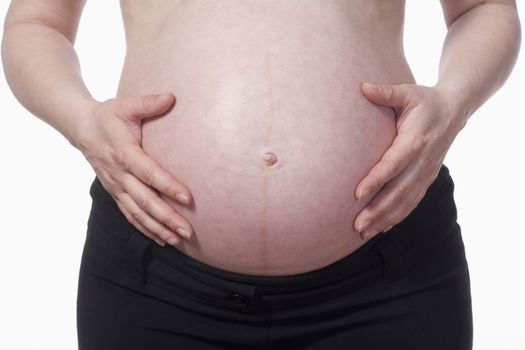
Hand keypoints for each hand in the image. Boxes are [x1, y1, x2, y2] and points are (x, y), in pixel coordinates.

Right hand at [74, 93, 193, 246]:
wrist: (80, 128)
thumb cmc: (108, 116)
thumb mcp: (126, 105)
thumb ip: (148, 103)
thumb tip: (172, 97)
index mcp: (124, 154)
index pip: (150, 174)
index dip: (168, 186)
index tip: (188, 198)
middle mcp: (119, 175)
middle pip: (145, 201)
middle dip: (167, 217)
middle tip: (188, 230)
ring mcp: (116, 187)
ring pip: (137, 213)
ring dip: (158, 228)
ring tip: (178, 240)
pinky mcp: (115, 193)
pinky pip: (130, 215)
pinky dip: (145, 228)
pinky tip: (161, 239)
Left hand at [353, 82, 465, 239]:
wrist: (455, 110)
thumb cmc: (425, 100)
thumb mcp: (407, 92)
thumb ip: (386, 92)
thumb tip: (362, 87)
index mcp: (416, 140)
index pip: (394, 164)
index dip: (376, 179)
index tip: (357, 193)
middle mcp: (423, 161)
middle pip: (399, 190)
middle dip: (378, 209)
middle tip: (356, 224)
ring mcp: (427, 172)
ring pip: (406, 201)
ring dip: (385, 218)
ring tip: (364, 232)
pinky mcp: (427, 178)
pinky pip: (413, 201)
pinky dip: (398, 216)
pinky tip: (381, 228)